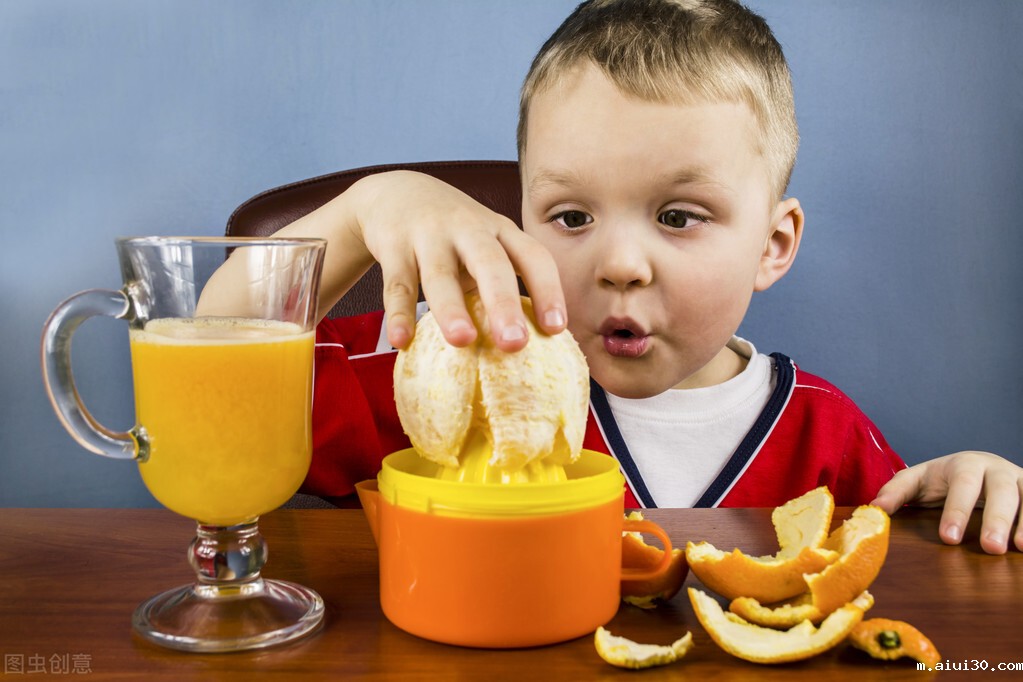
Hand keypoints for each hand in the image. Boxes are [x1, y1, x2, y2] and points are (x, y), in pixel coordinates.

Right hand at [278, 170, 565, 350]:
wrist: (395, 192)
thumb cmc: (453, 236)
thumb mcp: (485, 246)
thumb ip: (502, 284)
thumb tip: (531, 347)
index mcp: (500, 232)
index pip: (533, 256)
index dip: (547, 290)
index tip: (556, 328)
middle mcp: (468, 229)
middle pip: (490, 263)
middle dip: (504, 303)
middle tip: (514, 343)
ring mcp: (428, 235)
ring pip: (440, 274)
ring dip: (451, 307)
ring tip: (462, 340)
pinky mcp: (393, 245)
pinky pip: (398, 284)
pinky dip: (399, 313)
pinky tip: (401, 340)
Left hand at [871, 451, 1022, 553]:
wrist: (974, 468)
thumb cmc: (941, 480)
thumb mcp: (916, 481)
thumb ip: (895, 492)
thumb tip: (874, 510)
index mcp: (965, 464)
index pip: (962, 485)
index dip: (956, 510)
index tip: (948, 538)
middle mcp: (997, 469)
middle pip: (1001, 491)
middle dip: (996, 519)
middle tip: (990, 548)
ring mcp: (1020, 480)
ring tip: (1020, 548)